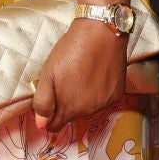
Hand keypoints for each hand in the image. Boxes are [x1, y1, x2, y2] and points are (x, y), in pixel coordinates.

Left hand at [32, 19, 127, 134]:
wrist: (100, 33)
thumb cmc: (71, 50)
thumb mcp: (48, 73)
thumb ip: (43, 102)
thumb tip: (41, 124)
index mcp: (69, 108)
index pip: (55, 126)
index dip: (50, 116)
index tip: (50, 101)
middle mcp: (88, 111)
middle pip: (72, 116)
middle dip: (66, 104)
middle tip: (65, 80)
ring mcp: (104, 103)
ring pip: (88, 109)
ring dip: (82, 98)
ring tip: (81, 74)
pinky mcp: (117, 94)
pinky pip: (103, 100)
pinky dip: (98, 92)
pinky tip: (95, 75)